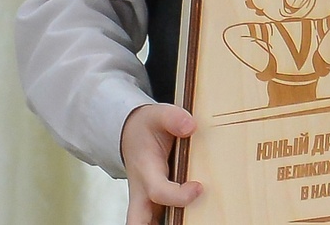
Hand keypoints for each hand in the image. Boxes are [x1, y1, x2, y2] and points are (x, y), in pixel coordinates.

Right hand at [120, 101, 200, 224]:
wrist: (130, 134)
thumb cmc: (146, 128)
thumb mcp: (157, 115)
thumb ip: (173, 118)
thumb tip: (190, 126)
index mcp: (145, 172)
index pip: (159, 192)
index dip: (179, 196)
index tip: (199, 187)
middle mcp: (143, 192)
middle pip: (138, 222)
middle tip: (183, 221)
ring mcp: (147, 201)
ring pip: (145, 223)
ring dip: (166, 223)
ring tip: (194, 219)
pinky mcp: (155, 204)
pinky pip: (157, 220)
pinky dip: (173, 219)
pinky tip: (192, 216)